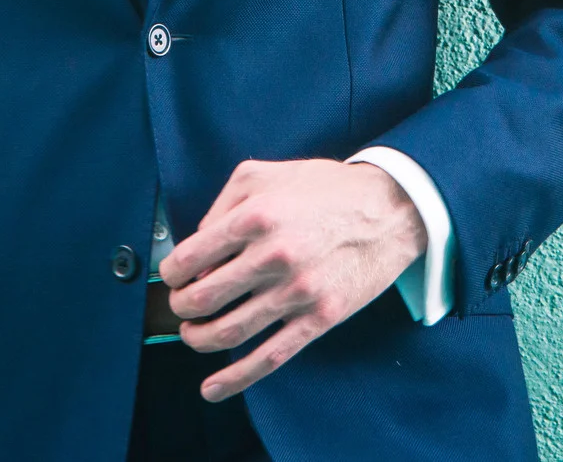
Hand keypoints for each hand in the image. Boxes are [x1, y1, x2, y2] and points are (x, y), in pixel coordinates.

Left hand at [156, 157, 424, 400]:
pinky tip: (212, 388)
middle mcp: (273, 255)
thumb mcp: (266, 175)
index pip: (190, 258)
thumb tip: (197, 245)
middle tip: (182, 305)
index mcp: (256, 216)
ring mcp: (297, 291)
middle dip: (182, 307)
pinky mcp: (318, 318)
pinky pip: (269, 357)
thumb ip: (222, 203)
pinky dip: (235, 379)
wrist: (390, 209)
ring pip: (228, 333)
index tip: (174, 277)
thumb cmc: (326, 189)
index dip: (172, 273)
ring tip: (194, 334)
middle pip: (203, 299)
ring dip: (199, 339)